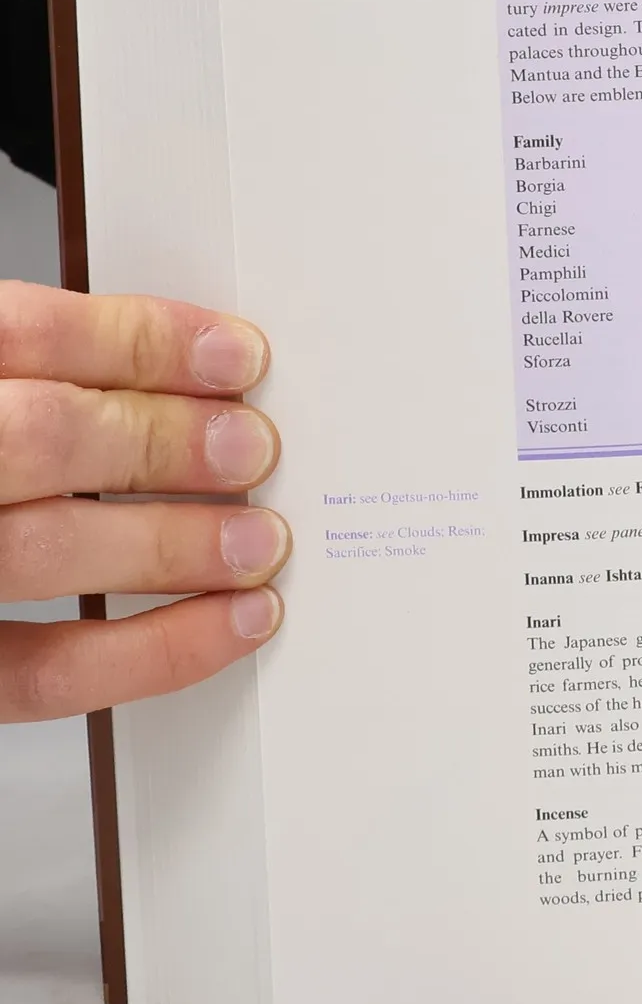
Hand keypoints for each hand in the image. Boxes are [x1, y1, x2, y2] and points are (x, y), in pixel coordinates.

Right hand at [0, 283, 285, 721]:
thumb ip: (54, 381)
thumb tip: (199, 389)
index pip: (22, 333)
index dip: (144, 341)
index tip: (238, 358)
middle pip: (40, 437)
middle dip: (165, 442)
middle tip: (254, 450)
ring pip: (44, 548)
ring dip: (172, 545)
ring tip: (257, 541)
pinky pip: (42, 671)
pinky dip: (154, 651)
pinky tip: (228, 624)